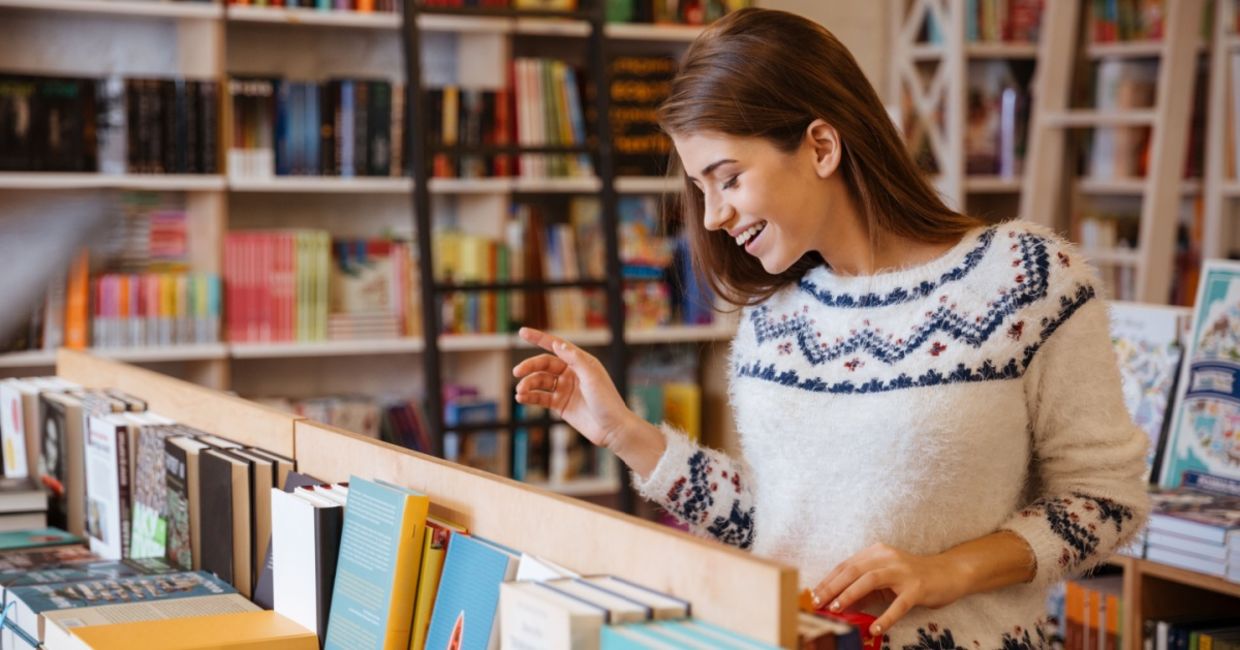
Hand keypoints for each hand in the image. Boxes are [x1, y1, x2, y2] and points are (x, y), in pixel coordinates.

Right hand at [512, 327, 636, 450]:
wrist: (612, 429)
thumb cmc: (607, 401)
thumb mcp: (592, 378)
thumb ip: (575, 360)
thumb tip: (557, 344)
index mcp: (581, 362)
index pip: (556, 345)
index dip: (539, 338)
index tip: (522, 332)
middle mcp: (571, 373)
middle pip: (544, 364)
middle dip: (529, 367)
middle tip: (517, 372)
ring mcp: (565, 389)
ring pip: (540, 381)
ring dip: (528, 384)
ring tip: (520, 392)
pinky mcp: (560, 404)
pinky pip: (541, 397)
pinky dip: (530, 397)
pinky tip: (521, 398)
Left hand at [810, 543, 970, 637]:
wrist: (948, 573)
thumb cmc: (912, 578)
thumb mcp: (884, 578)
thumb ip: (863, 588)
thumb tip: (837, 604)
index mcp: (876, 553)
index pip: (845, 566)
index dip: (827, 580)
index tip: (811, 594)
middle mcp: (887, 557)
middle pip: (852, 570)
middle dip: (831, 587)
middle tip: (816, 603)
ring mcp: (903, 572)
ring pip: (870, 580)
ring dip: (850, 595)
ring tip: (836, 609)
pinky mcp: (917, 588)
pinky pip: (899, 604)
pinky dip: (885, 617)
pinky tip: (874, 628)